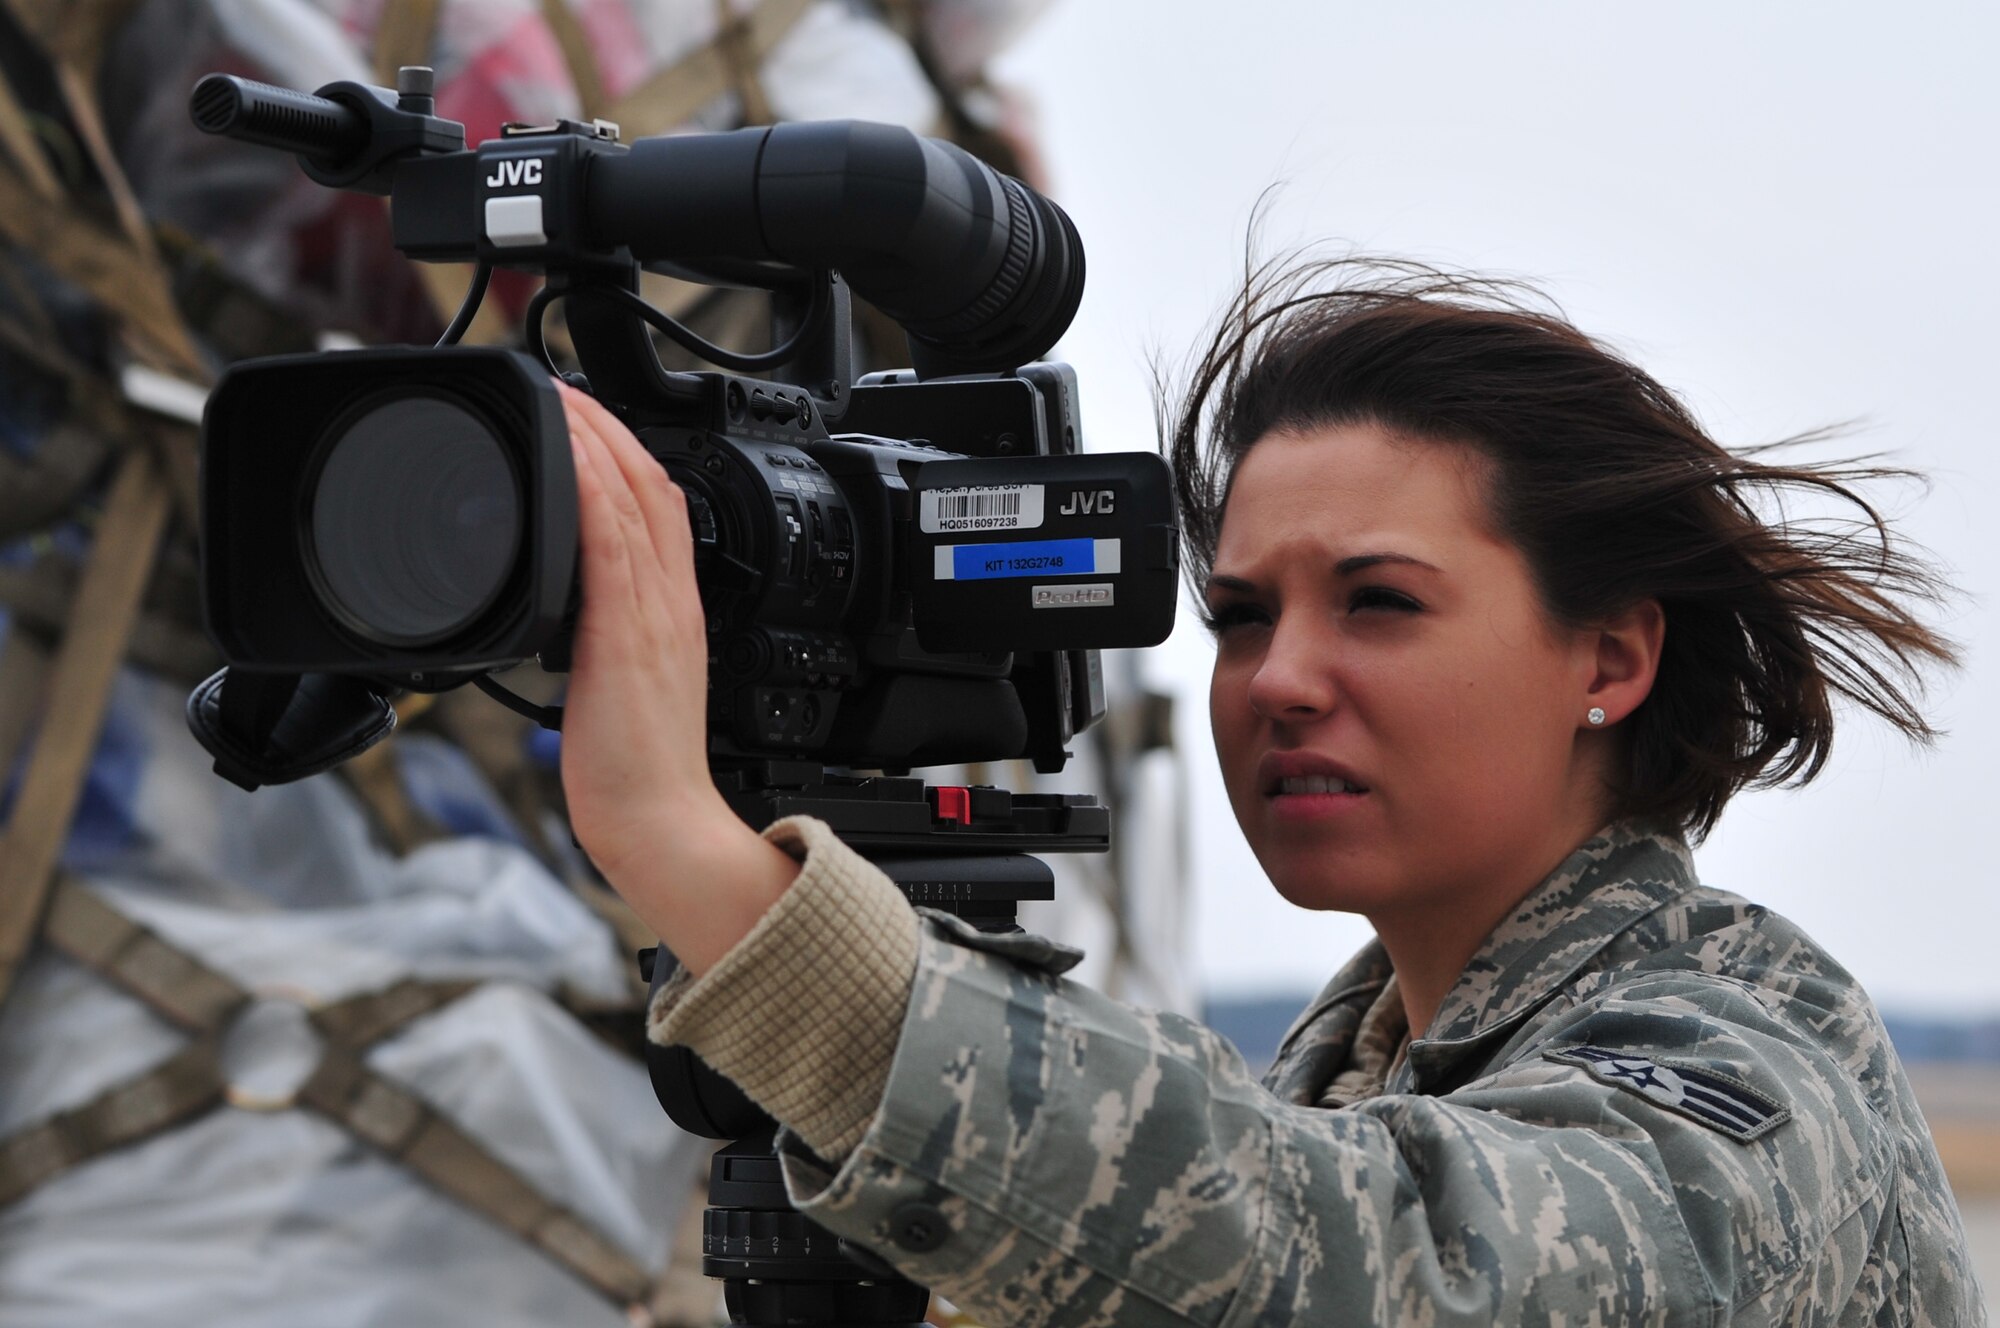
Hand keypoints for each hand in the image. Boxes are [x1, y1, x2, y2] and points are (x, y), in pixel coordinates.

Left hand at [555, 381, 797, 973]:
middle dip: (608, 427)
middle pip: (652, 488)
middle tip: (563, 386)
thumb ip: (601, 636)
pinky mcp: (627, 638)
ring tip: (559, 401)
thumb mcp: (622, 684)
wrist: (661, 823)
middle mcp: (671, 605)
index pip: (662, 508)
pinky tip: (572, 463)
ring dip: (595, 443)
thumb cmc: (637, 771)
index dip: (627, 451)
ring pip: (634, 505)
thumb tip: (562, 612)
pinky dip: (593, 498)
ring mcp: (654, 618)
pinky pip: (614, 551)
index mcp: (673, 613)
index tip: (588, 418)